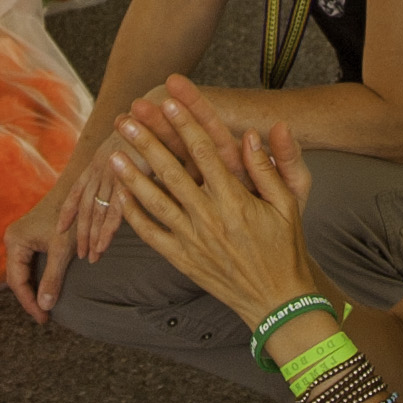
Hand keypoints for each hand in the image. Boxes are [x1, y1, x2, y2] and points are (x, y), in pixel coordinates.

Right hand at [3, 190, 74, 320]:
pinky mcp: (31, 236)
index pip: (17, 281)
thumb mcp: (62, 251)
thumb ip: (52, 279)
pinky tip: (47, 288)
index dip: (29, 302)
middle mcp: (13, 238)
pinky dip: (36, 277)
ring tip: (45, 307)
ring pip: (23, 270)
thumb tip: (45, 306)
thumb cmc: (71, 218)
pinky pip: (29, 262)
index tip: (44, 318)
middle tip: (44, 317)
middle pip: (17, 277)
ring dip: (33, 288)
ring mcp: (21, 237)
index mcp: (14, 241)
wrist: (79, 190)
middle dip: (29, 297)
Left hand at [62, 133, 143, 263]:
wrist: (161, 112)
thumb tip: (130, 186)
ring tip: (91, 256)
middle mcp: (100, 168)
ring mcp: (112, 173)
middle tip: (80, 254)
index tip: (60, 228)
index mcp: (99, 161)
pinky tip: (103, 244)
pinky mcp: (127, 177)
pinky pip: (114, 209)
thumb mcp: (133, 149)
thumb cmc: (152, 131)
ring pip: (96, 211)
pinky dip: (107, 230)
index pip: (77, 190)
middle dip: (80, 232)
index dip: (68, 210)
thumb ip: (126, 169)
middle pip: (85, 206)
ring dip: (92, 236)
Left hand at [104, 80, 316, 326]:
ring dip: (132, 177)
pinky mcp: (182, 259)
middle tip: (128, 118)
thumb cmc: (286, 249)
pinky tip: (119, 195)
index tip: (170, 101)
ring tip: (113, 153)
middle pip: (173, 172)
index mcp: (236, 201)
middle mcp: (210, 218)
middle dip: (149, 142)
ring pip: (155, 202)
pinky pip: (152, 234)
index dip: (186, 124)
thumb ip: (270, 169)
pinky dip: (133, 214)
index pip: (207, 153)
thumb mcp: (289, 205)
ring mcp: (192, 240)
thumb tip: (255, 133)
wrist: (277, 301)